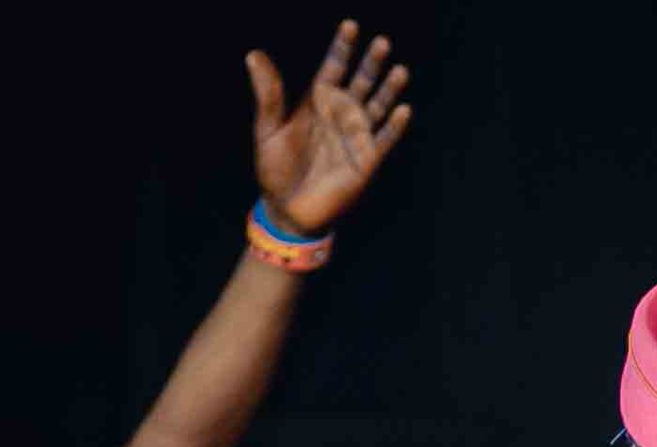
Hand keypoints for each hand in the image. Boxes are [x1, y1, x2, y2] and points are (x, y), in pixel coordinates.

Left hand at [246, 20, 413, 237]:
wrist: (287, 210)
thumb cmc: (275, 169)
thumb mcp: (267, 129)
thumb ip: (268, 94)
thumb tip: (253, 55)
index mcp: (317, 102)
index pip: (334, 67)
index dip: (342, 47)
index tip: (350, 26)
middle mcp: (340, 114)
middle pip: (361, 81)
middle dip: (371, 63)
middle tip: (382, 43)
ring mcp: (355, 136)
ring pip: (377, 106)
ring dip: (388, 90)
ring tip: (399, 70)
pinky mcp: (366, 161)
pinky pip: (383, 140)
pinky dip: (393, 127)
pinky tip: (402, 110)